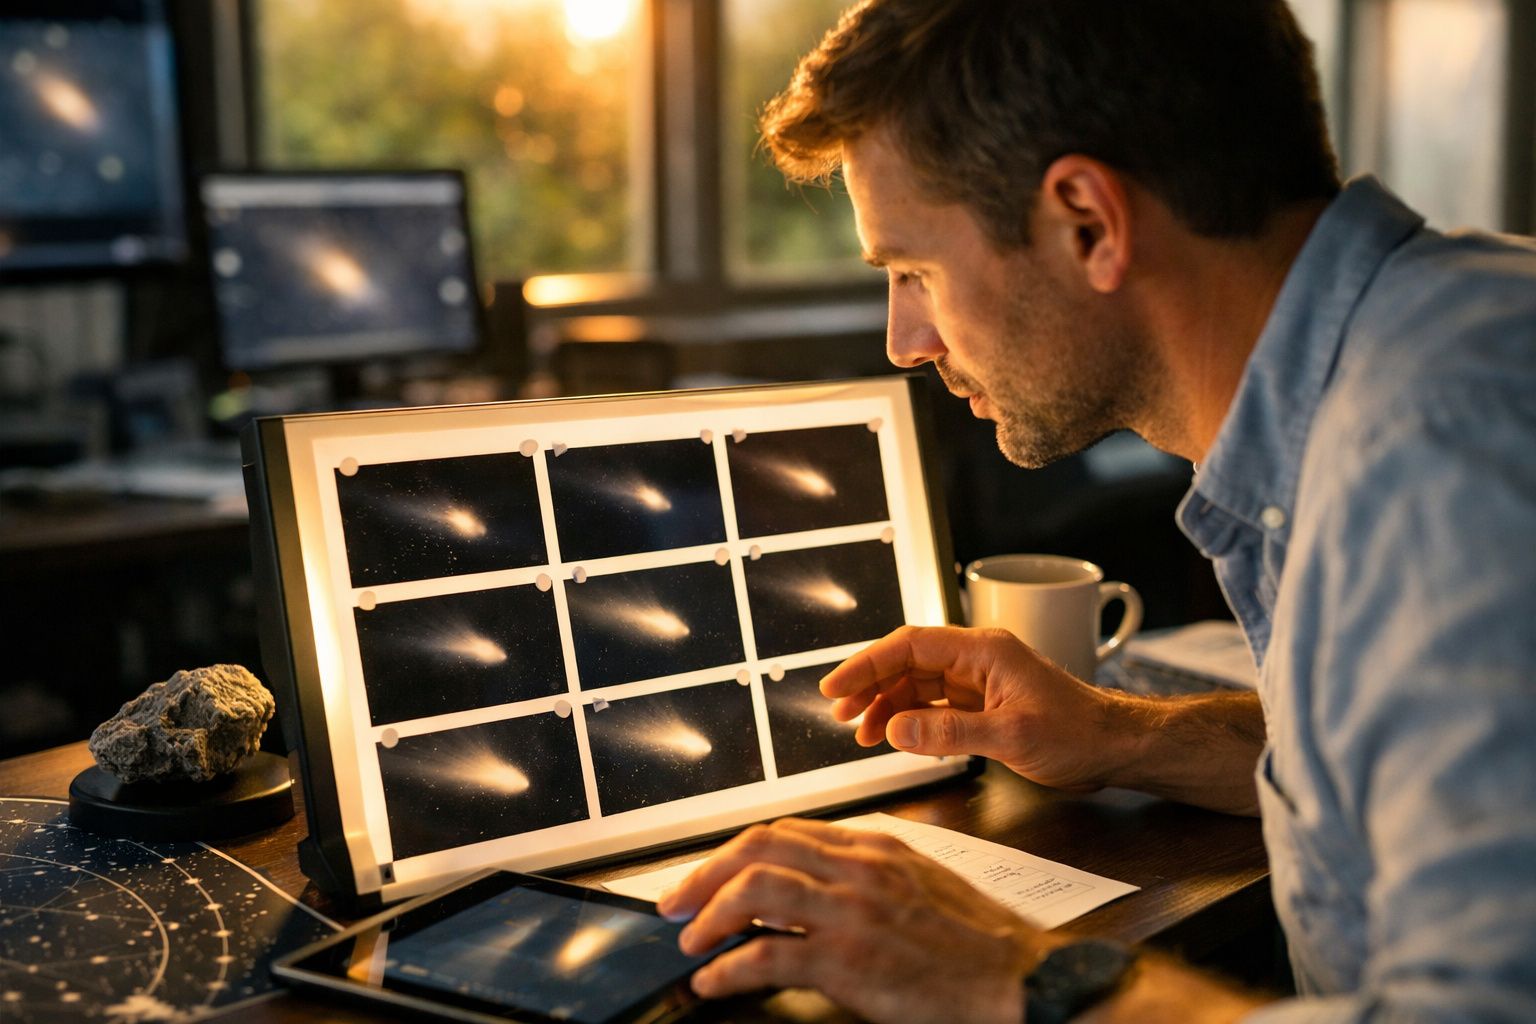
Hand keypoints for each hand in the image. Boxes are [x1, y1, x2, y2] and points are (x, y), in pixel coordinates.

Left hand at [656, 818, 1039, 1023]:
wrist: (1019, 980)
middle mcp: (858, 869)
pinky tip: (716, 983)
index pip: (783, 831)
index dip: (733, 852)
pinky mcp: (851, 961)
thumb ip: (866, 877)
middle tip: (675, 901)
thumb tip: (810, 888)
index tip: (708, 872)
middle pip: (757, 848)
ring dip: (709, 915)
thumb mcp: (920, 885)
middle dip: (704, 873)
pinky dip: (729, 969)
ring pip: (755, 890)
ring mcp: (852, 913)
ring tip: (691, 941)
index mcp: (874, 847)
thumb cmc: (977, 942)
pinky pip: (769, 954)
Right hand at [822, 625, 1126, 791]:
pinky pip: (934, 705)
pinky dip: (910, 719)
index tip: (836, 686)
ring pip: (918, 684)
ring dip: (887, 706)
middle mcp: (977, 659)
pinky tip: (895, 736)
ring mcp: (980, 681)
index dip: (868, 664)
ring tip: (862, 733)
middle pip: (908, 662)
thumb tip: (894, 729)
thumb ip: (948, 734)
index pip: (910, 646)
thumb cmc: (1078, 733)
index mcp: (982, 650)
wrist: (1116, 747)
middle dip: (871, 685)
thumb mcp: (1011, 736)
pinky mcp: (984, 704)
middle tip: (840, 714)